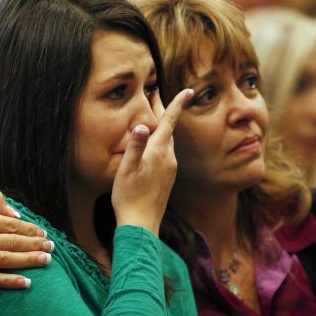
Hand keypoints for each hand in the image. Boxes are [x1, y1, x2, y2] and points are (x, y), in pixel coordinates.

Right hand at [0, 185, 53, 288]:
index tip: (44, 234)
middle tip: (52, 248)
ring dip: (29, 261)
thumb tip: (16, 214)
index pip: (12, 226)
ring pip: (5, 261)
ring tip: (46, 261)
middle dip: (36, 246)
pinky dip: (9, 282)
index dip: (31, 231)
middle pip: (13, 244)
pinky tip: (26, 283)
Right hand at [111, 89, 193, 234]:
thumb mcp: (126, 170)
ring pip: (167, 142)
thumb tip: (141, 125)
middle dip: (165, 113)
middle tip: (155, 97)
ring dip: (162, 128)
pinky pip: (165, 154)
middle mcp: (168, 158)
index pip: (170, 122)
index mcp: (159, 152)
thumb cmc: (129, 197)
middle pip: (169, 129)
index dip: (178, 104)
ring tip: (152, 119)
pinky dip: (160, 143)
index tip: (189, 90)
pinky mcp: (167, 178)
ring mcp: (169, 169)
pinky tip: (151, 146)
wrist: (141, 225)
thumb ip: (134, 147)